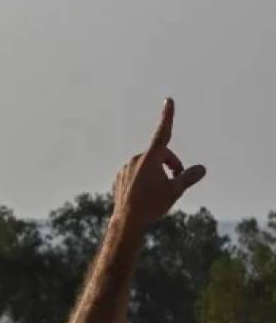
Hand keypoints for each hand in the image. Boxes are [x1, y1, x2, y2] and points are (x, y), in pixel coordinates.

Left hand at [112, 98, 206, 228]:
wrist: (126, 221)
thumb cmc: (151, 205)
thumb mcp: (175, 191)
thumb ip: (189, 177)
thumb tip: (202, 168)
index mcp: (149, 158)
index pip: (163, 133)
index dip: (167, 116)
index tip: (169, 100)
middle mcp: (135, 160)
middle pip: (161, 156)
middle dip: (172, 165)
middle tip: (177, 181)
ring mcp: (125, 168)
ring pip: (149, 166)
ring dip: (159, 174)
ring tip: (160, 192)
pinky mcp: (120, 177)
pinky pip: (138, 174)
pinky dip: (146, 180)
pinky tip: (146, 195)